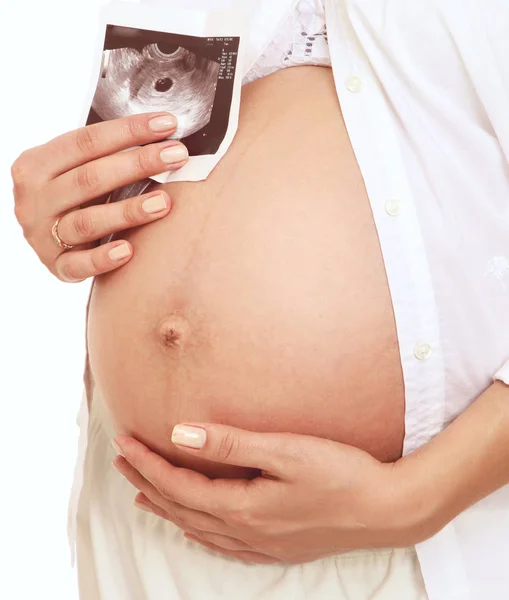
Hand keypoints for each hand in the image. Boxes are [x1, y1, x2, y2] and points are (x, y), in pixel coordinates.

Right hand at [11, 112, 188, 281]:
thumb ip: (103, 155)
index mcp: (37, 164)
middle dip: (139, 164)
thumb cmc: (72, 197)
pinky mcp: (56, 266)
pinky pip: (79, 265)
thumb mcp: (74, 170)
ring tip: (164, 203)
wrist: (45, 240)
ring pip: (88, 222)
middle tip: (178, 155)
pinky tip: (129, 250)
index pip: (86, 141)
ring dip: (128, 211)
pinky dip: (104, 258)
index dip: (129, 131)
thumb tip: (161, 131)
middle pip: (90, 178)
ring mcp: (42, 235)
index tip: (167, 124)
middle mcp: (34, 199)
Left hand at [112, 424, 429, 564]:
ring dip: (168, 507)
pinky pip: (221, 543)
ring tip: (145, 494)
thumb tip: (180, 435)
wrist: (386, 510)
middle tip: (122, 461)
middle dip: (148, 482)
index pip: (179, 485)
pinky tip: (196, 525)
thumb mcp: (285, 450)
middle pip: (181, 508)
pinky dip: (197, 529)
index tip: (124, 442)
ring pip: (198, 527)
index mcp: (243, 507)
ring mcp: (261, 544)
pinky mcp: (277, 547)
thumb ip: (230, 444)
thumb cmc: (341, 474)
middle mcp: (245, 532)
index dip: (148, 463)